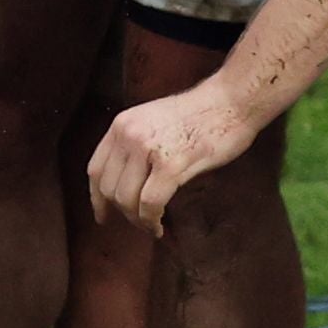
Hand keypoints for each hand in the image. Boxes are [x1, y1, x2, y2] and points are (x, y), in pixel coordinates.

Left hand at [87, 79, 257, 235]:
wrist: (231, 101)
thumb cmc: (201, 114)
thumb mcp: (154, 121)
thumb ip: (136, 145)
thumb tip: (127, 182)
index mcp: (122, 124)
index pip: (96, 170)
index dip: (96, 199)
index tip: (103, 215)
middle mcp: (129, 135)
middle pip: (109, 189)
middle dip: (122, 213)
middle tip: (139, 223)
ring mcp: (148, 149)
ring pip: (126, 200)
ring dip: (137, 220)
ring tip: (152, 225)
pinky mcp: (170, 165)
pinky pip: (149, 203)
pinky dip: (151, 221)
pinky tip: (159, 226)